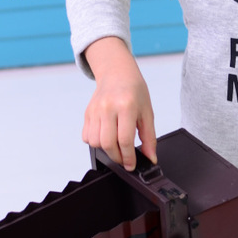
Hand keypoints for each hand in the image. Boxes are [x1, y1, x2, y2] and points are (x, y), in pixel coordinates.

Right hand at [82, 37, 156, 170]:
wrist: (117, 73)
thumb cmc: (134, 91)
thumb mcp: (147, 112)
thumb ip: (149, 137)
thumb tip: (150, 157)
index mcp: (126, 105)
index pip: (125, 139)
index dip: (128, 157)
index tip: (131, 165)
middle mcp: (108, 107)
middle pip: (108, 143)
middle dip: (117, 157)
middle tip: (125, 159)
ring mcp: (95, 110)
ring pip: (95, 142)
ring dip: (106, 150)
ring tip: (116, 146)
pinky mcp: (87, 113)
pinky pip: (87, 136)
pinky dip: (95, 142)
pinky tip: (106, 136)